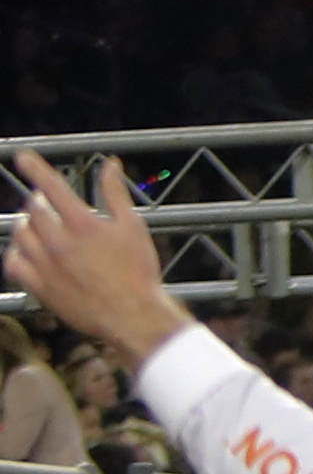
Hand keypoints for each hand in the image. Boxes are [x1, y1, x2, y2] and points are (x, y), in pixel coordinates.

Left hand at [5, 152, 194, 367]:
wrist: (133, 317)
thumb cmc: (138, 272)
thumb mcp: (133, 227)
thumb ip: (116, 193)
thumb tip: (111, 164)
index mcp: (82, 224)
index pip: (50, 186)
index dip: (34, 167)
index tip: (23, 156)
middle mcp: (59, 242)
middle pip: (33, 210)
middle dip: (39, 202)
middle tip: (47, 203)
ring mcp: (46, 265)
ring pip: (21, 234)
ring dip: (27, 226)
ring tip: (39, 227)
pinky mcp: (40, 287)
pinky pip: (13, 263)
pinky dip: (17, 254)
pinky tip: (27, 253)